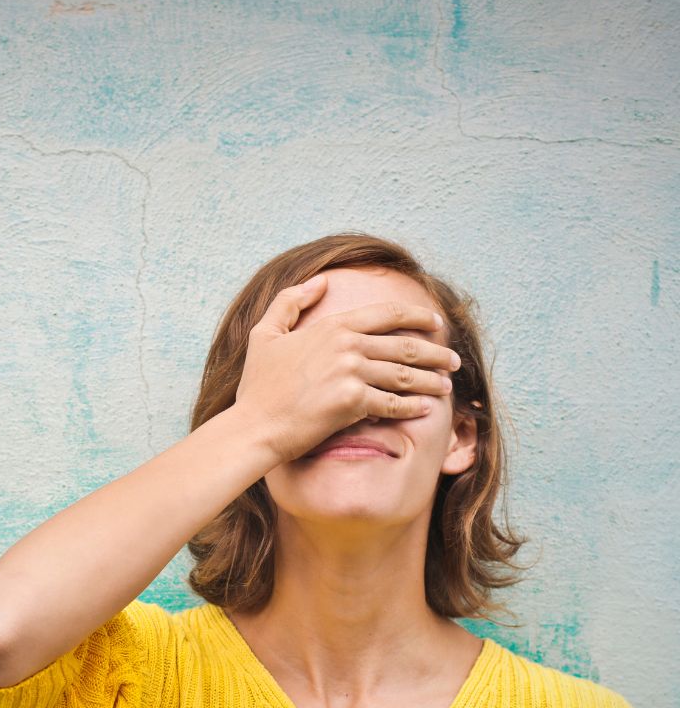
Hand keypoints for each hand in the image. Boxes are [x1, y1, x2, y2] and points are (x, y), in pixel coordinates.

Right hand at [233, 273, 461, 464]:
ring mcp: (352, 373)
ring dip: (430, 381)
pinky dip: (413, 407)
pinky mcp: (353, 402)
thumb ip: (289, 301)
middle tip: (453, 360)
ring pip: (404, 375)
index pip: (387, 314)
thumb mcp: (265, 333)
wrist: (255, 426)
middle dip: (435, 352)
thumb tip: (319, 281)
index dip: (417, 316)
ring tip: (445, 385)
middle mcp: (347, 345)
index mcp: (332, 326)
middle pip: (404, 345)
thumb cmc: (258, 386)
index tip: (436, 323)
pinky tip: (426, 409)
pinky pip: (393, 404)